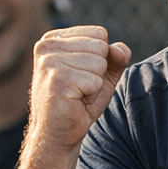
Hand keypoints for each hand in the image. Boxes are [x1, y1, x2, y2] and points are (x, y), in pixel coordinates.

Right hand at [27, 26, 130, 153]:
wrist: (57, 135)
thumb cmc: (78, 103)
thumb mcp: (102, 75)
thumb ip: (115, 57)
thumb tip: (120, 49)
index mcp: (53, 38)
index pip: (99, 33)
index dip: (100, 58)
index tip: (81, 75)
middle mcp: (47, 45)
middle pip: (101, 47)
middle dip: (98, 72)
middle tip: (79, 88)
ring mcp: (50, 61)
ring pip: (100, 63)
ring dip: (95, 85)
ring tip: (77, 95)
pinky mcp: (58, 79)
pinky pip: (96, 81)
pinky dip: (92, 96)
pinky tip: (75, 102)